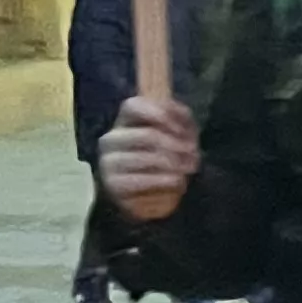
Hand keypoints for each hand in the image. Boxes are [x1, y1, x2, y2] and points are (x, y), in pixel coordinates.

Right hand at [96, 97, 199, 220]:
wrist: (153, 196)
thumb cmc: (166, 159)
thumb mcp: (179, 133)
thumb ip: (180, 117)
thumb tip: (179, 116)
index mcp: (124, 121)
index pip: (132, 106)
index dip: (160, 113)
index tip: (182, 129)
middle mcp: (111, 139)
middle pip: (146, 135)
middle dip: (176, 144)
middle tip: (194, 153)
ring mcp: (108, 162)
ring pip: (145, 158)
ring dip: (175, 163)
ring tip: (189, 168)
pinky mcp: (112, 185)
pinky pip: (141, 180)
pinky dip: (165, 180)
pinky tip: (176, 181)